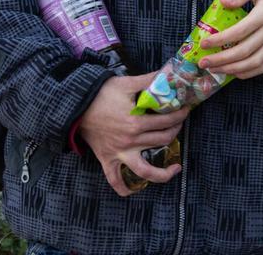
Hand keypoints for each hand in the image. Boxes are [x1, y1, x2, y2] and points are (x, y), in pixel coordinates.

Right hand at [78, 72, 190, 196]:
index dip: (180, 115)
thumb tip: (167, 72)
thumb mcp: (126, 84)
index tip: (186, 109)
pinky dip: (123, 189)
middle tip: (180, 123)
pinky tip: (133, 191)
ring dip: (163, 173)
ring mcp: (119, 154)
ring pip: (145, 170)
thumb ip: (149, 79)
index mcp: (136, 123)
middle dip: (176, 131)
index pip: (166, 121)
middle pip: (162, 141)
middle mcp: (130, 142)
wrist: (76, 106)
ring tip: (176, 169)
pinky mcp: (107, 160)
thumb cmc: (101, 94)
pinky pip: (115, 181)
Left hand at [198, 0, 262, 78]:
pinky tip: (233, 72)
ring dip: (232, 69)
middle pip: (244, 51)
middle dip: (222, 60)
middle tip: (204, 62)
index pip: (240, 31)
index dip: (221, 39)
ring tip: (214, 69)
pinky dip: (247, 73)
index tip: (204, 43)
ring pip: (253, 63)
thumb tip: (223, 2)